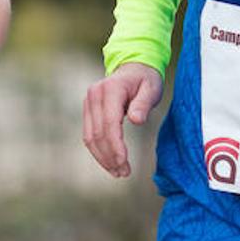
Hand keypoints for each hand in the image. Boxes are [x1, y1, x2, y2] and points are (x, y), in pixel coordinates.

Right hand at [83, 62, 162, 177]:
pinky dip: (98, 151)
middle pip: (98, 133)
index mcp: (111, 89)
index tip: (124, 162)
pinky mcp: (88, 110)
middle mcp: (94, 95)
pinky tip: (110, 162)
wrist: (133, 67)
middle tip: (124, 173)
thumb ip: (144, 103)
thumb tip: (136, 120)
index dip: (115, 145)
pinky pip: (89, 134)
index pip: (110, 123)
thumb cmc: (145, 79)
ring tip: (118, 172)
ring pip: (90, 137)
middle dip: (110, 156)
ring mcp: (88, 102)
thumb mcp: (152, 88)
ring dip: (102, 157)